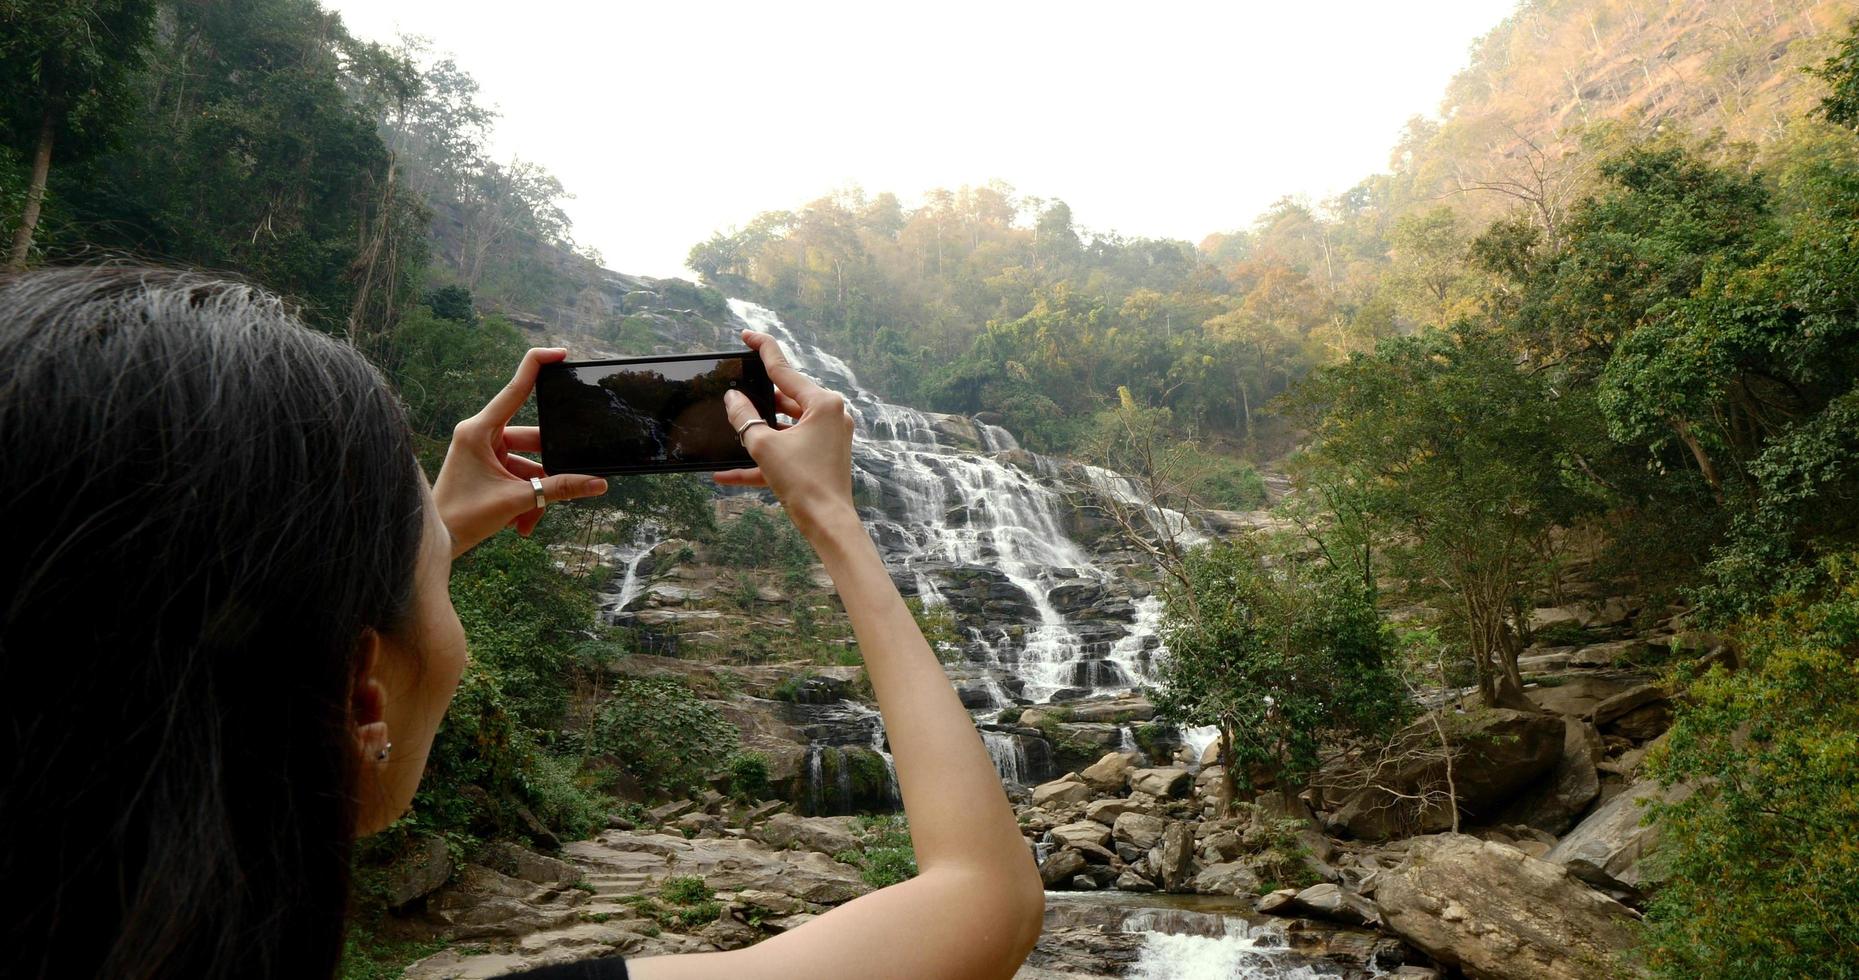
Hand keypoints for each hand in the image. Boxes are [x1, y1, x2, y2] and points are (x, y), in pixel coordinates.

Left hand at [432, 347, 607, 557]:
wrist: (436, 542)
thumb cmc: (462, 517)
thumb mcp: (517, 501)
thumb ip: (560, 489)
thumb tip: (598, 482)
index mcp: (479, 430)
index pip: (515, 389)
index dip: (538, 365)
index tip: (561, 354)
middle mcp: (480, 435)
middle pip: (533, 439)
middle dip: (546, 472)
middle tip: (559, 489)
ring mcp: (483, 451)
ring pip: (528, 464)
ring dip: (535, 494)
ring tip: (528, 521)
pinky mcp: (486, 467)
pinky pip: (518, 477)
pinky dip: (525, 499)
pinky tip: (521, 524)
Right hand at [716, 330, 856, 537]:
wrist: (827, 524)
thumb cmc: (803, 482)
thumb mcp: (764, 445)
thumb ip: (745, 418)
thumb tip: (733, 399)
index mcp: (823, 402)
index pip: (784, 369)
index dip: (763, 349)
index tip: (747, 334)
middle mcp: (830, 414)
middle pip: (785, 398)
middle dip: (758, 400)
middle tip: (734, 391)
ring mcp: (829, 436)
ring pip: (785, 426)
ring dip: (758, 432)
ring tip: (731, 431)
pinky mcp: (823, 457)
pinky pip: (789, 450)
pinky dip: (764, 459)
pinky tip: (727, 475)